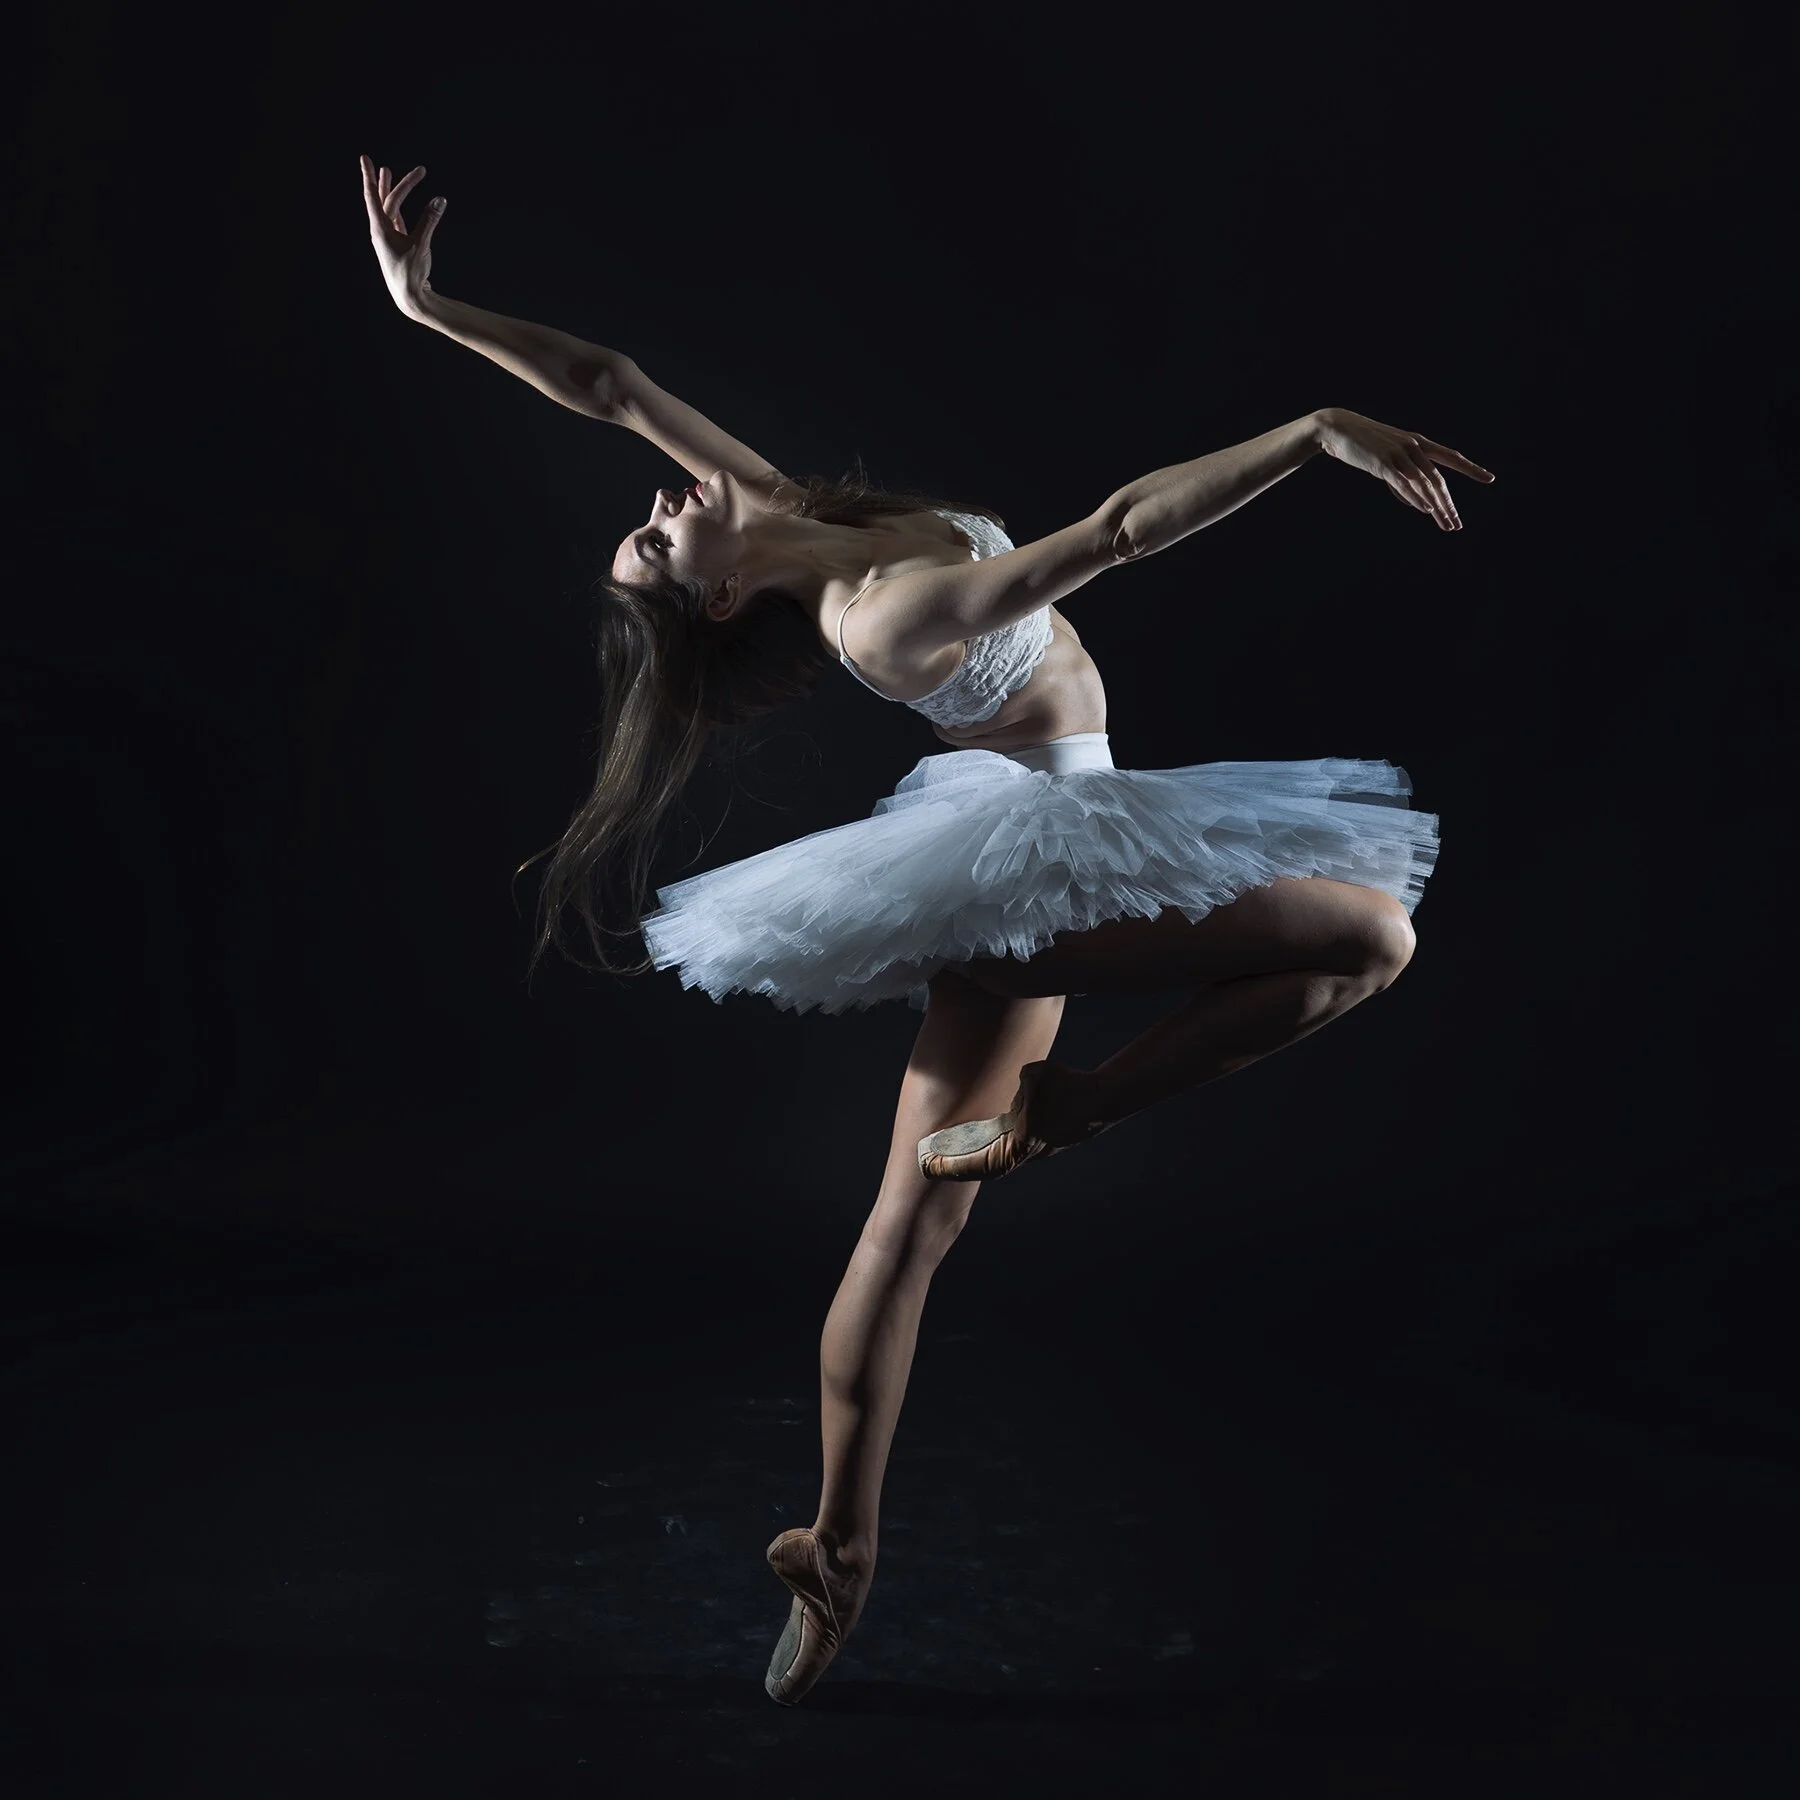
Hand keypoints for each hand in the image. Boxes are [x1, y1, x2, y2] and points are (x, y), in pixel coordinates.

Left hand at [359, 154, 444, 317]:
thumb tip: (439, 199)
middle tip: (421, 171)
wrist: (409, 297)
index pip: (373, 196)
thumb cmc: (411, 273)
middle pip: (387, 199)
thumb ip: (429, 221)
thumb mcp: (421, 245)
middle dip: (399, 183)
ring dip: (391, 190)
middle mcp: (381, 230)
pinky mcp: (397, 244)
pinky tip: (398, 200)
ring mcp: (388, 237)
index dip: (369, 176)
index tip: (364, 158)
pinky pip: (395, 219)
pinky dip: (398, 208)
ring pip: (389, 208)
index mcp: (380, 228)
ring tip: (387, 172)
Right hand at [1314, 407, 1494, 530]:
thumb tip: (1418, 505)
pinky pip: (1405, 484)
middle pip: (1438, 480)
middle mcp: (1414, 447)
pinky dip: (1417, 498)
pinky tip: (1427, 510)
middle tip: (1457, 524)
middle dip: (1449, 504)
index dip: (1471, 469)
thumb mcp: (1387, 462)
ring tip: (1446, 525)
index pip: (1451, 457)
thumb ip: (1405, 482)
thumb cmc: (1362, 445)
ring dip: (1437, 508)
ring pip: (1425, 485)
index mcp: (1418, 442)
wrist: (1337, 429)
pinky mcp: (1383, 463)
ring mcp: (1399, 454)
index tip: (1489, 479)